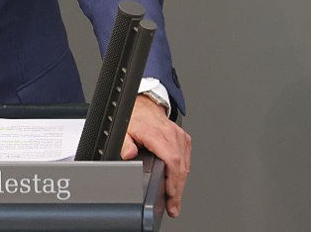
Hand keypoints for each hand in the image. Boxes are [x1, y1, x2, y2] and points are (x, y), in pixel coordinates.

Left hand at [122, 95, 191, 217]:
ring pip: (185, 164)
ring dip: (180, 183)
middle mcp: (171, 134)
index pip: (172, 159)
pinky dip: (183, 172)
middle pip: (180, 166)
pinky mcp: (183, 138)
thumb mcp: (124, 129)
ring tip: (174, 199)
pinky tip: (177, 182)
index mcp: (156, 134)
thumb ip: (125, 143)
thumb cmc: (135, 117)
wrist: (144, 105)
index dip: (173, 180)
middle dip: (177, 189)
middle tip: (173, 206)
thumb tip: (129, 154)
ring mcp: (178, 136)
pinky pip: (186, 158)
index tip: (171, 194)